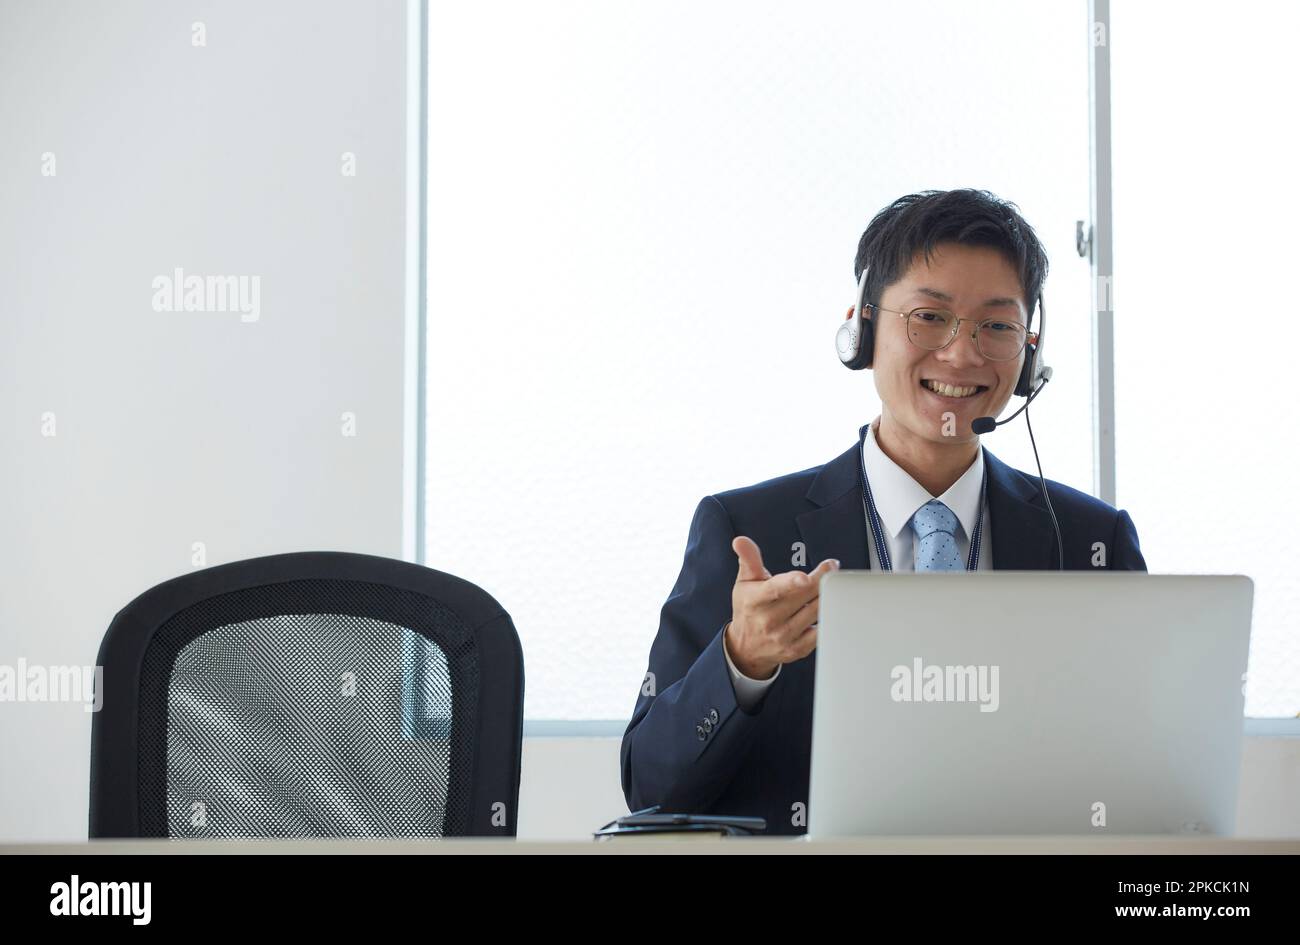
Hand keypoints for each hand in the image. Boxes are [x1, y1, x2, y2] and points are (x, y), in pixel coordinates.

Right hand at [724, 536, 838, 679]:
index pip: (774, 590)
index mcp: (754, 600)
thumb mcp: (744, 583)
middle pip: (803, 596)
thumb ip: (748, 559)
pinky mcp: (797, 650)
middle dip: (821, 578)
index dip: (790, 583)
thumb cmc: (748, 608)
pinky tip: (828, 606)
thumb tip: (740, 541)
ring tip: (831, 584)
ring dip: (827, 595)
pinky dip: (828, 616)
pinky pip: (821, 631)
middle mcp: (768, 620)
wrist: (746, 648)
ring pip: (815, 612)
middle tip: (832, 566)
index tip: (805, 577)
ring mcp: (783, 637)